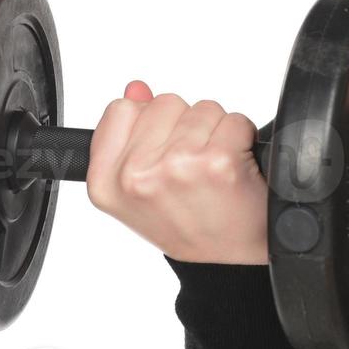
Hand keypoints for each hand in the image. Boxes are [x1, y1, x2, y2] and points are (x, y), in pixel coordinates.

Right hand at [85, 79, 269, 262]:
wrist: (227, 260)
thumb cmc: (187, 223)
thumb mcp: (140, 189)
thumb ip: (128, 135)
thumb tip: (136, 88)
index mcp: (107, 183)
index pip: (120, 109)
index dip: (148, 123)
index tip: (160, 149)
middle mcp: (138, 175)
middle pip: (164, 102)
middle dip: (183, 125)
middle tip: (191, 166)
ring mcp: (178, 165)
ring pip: (202, 108)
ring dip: (214, 132)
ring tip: (212, 168)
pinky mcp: (219, 161)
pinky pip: (234, 119)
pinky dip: (241, 137)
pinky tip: (234, 167)